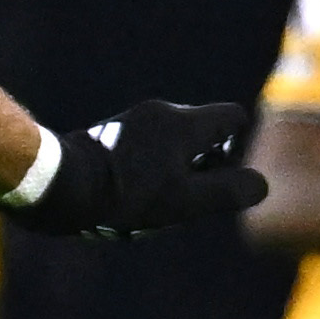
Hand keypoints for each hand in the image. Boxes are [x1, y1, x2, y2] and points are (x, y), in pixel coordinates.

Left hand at [9, 101, 269, 239]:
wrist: (60, 187)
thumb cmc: (126, 196)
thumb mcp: (186, 201)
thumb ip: (229, 191)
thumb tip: (260, 184)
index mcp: (185, 122)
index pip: (233, 118)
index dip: (238, 148)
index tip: (218, 179)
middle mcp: (160, 112)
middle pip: (203, 135)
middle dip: (203, 169)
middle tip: (183, 201)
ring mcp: (132, 122)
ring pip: (173, 147)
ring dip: (173, 176)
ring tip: (151, 206)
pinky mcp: (109, 135)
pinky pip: (145, 152)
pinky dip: (148, 175)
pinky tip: (127, 202)